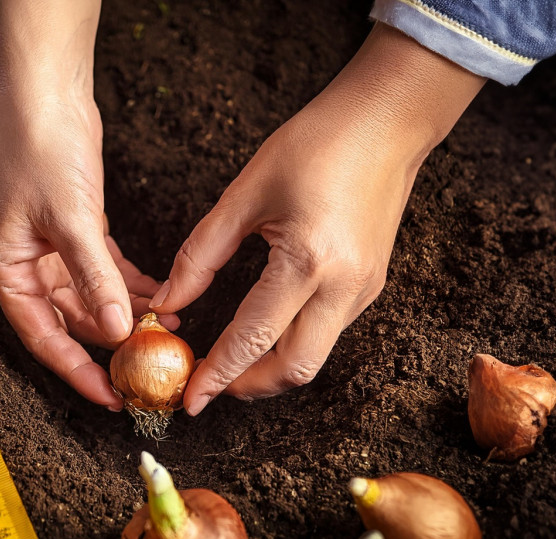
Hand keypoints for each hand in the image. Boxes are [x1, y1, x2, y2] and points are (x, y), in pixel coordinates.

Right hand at [0, 91, 175, 408]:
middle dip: (111, 345)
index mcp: (8, 273)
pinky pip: (106, 274)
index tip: (111, 397)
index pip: (44, 339)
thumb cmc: (38, 151)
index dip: (78, 372)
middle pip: (71, 324)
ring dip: (128, 315)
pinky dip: (132, 287)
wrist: (45, 95)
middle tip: (152, 364)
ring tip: (168, 330)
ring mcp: (52, 252)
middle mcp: (27, 269)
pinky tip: (161, 297)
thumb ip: (95, 279)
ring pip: (93, 301)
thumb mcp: (70, 221)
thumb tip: (118, 331)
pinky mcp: (77, 233)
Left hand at [150, 24, 484, 413]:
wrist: (388, 121)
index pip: (253, 339)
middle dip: (247, 387)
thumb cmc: (316, 144)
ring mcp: (364, 289)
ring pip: (314, 356)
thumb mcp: (245, 194)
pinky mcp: (371, 284)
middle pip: (294, 369)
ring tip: (228, 362)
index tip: (188, 400)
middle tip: (208, 383)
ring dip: (269, 369)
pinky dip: (291, 344)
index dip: (217, 376)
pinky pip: (328, 332)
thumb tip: (167, 301)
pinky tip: (263, 332)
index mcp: (308, 262)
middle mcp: (343, 286)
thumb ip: (201, 255)